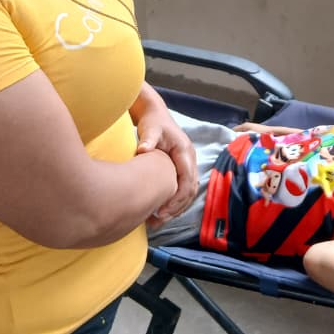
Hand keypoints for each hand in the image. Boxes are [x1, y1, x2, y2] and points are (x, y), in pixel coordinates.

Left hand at [133, 98, 197, 224]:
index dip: (177, 198)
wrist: (155, 114)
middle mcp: (190, 159)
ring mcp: (187, 163)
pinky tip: (161, 209)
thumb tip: (143, 150)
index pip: (187, 180)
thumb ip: (148, 140)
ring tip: (158, 220)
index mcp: (185, 152)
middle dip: (177, 207)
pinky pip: (183, 188)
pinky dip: (175, 201)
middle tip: (158, 220)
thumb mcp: (150, 129)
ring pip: (188, 191)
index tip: (162, 211)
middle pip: (190, 190)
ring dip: (176, 207)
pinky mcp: (182, 167)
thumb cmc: (152, 122)